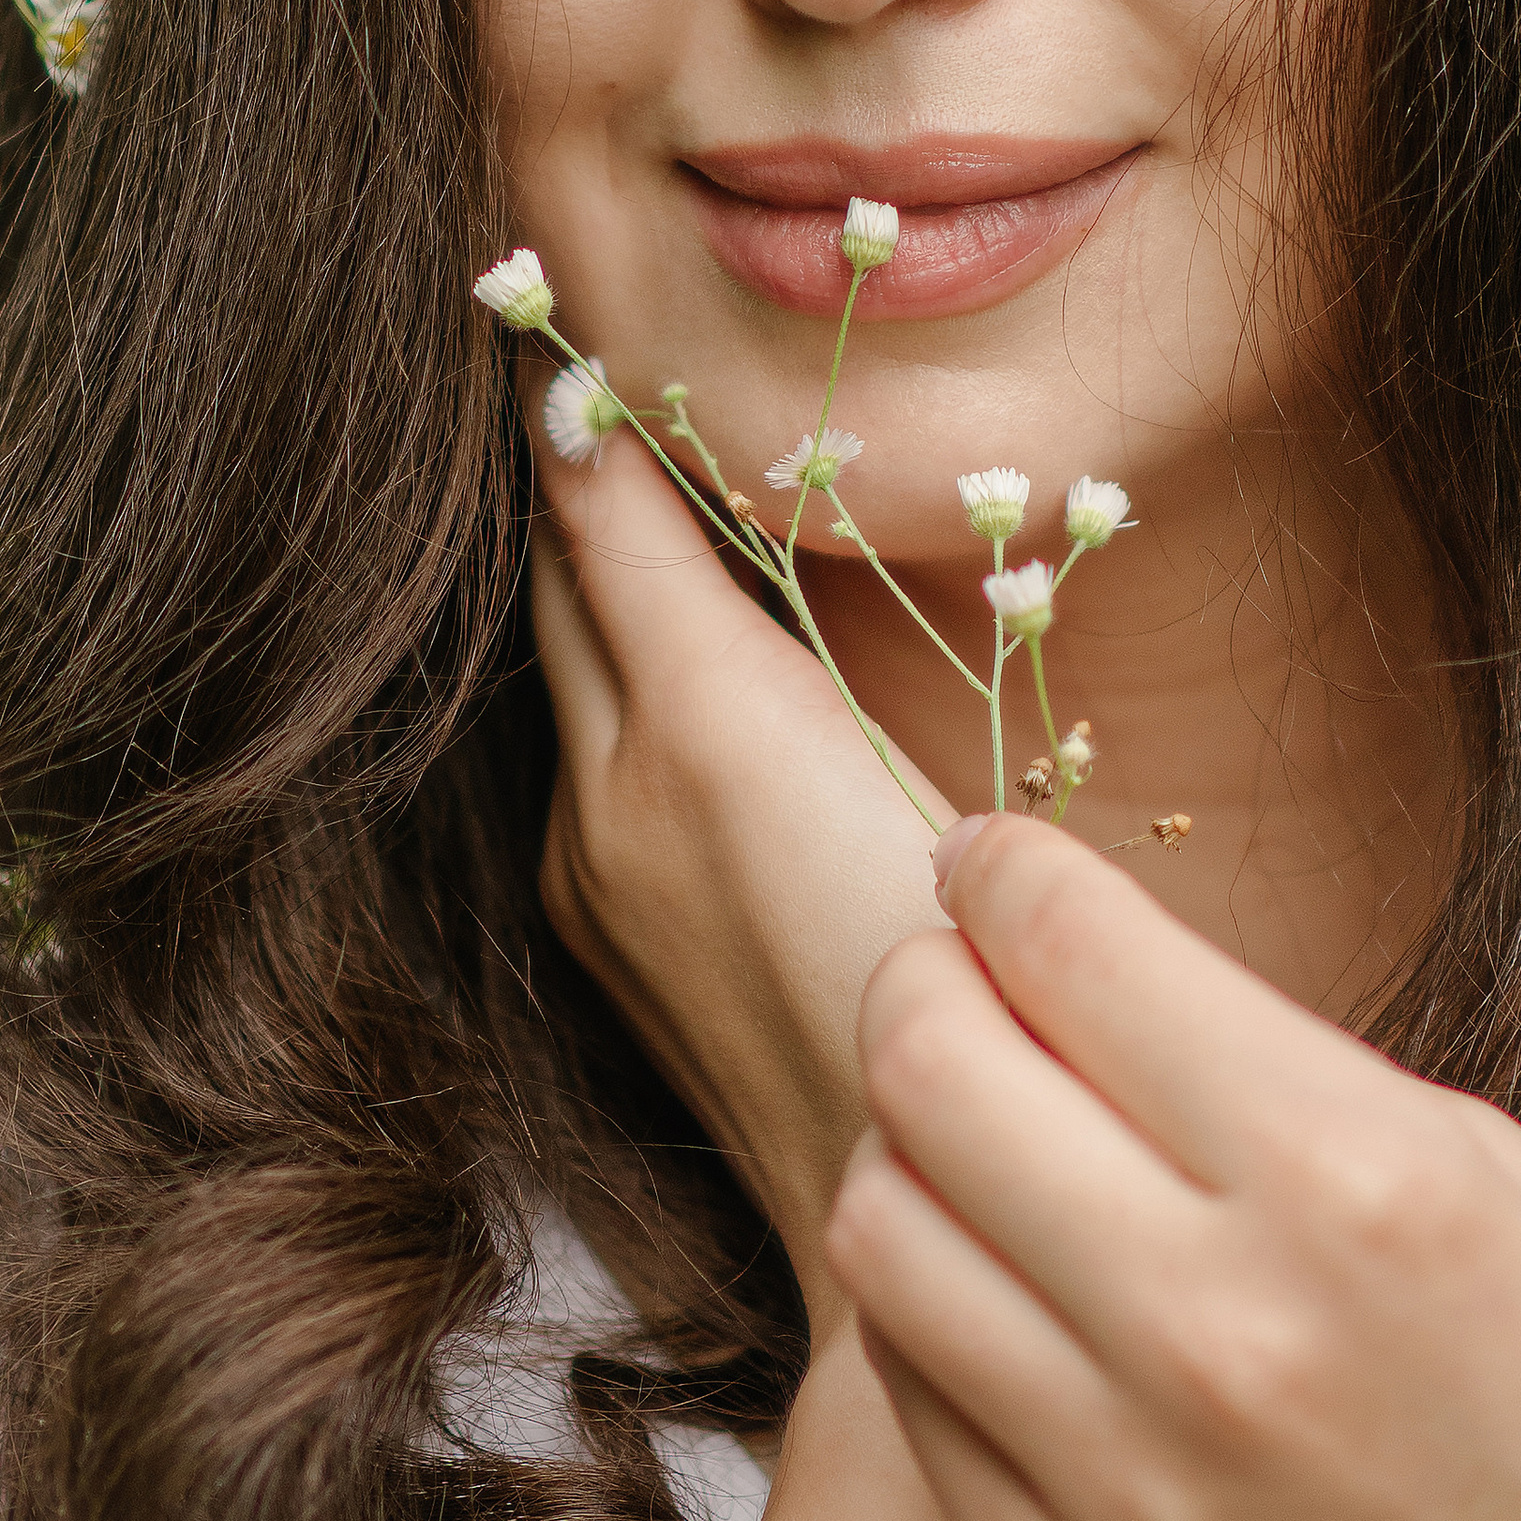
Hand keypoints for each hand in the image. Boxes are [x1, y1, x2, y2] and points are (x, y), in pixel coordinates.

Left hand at [535, 422, 950, 1329]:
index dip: (577, 400)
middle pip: (563, 572)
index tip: (546, 303)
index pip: (603, 509)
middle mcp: (612, 784)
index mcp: (711, 726)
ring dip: (593, 571)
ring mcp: (587, 863)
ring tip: (630, 477)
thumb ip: (828, 639)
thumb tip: (756, 519)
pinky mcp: (592, 923)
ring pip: (569, 660)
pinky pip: (583, 745)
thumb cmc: (974, 996)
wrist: (888, 1217)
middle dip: (575, 468)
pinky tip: (679, 666)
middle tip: (584, 359)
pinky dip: (614, 677)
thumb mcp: (938, 774)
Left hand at [827, 816, 1520, 1520]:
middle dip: (927, 981)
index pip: (1068, 949)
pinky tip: (1016, 1303)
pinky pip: (915, 1412)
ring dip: (911, 1154)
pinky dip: (939, 1323)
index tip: (993, 861)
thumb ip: (1299, 1088)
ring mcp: (1129, 1498)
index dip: (1005, 870)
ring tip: (982, 1144)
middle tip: (961, 977)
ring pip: (881, 1236)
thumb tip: (1115, 995)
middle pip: (928, 1074)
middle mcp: (1219, 1334)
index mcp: (1356, 1184)